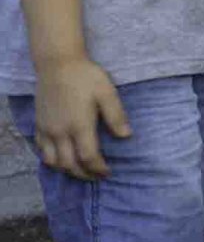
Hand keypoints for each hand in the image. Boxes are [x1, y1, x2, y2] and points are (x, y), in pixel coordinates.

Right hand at [32, 57, 128, 179]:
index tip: (108, 172)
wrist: (57, 64)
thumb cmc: (86, 76)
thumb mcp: (107, 93)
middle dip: (84, 174)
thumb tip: (127, 136)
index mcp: (79, 126)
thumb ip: (116, 116)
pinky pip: (41, 151)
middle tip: (96, 176)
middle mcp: (60, 132)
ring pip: (52, 162)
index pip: (88, 158)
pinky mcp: (39, 125)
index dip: (99, 169)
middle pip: (69, 164)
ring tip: (80, 171)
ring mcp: (47, 130)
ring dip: (67, 170)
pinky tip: (61, 158)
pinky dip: (51, 160)